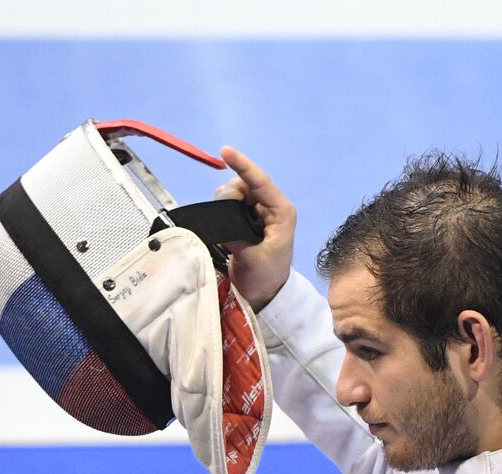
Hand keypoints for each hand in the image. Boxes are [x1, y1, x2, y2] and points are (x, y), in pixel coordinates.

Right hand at [216, 146, 296, 311]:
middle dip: (228, 195)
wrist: (263, 295)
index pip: (260, 181)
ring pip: (233, 194)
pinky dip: (222, 212)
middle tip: (225, 220)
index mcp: (281, 212)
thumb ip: (236, 237)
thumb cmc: (266, 277)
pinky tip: (224, 230)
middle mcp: (270, 207)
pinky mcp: (246, 221)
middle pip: (242, 184)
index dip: (242, 164)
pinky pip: (229, 205)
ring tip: (227, 229)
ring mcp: (258, 213)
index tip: (225, 151)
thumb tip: (220, 221)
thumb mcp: (252, 259)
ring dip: (224, 205)